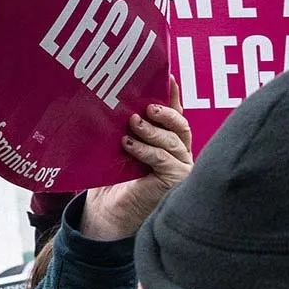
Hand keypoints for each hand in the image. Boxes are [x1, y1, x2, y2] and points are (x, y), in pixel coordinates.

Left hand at [80, 101, 192, 240]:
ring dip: (152, 130)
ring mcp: (181, 167)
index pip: (174, 115)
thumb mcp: (118, 147)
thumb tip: (117, 99)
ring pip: (173, 140)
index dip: (173, 97)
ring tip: (133, 122)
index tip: (168, 77)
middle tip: (146, 107)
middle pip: (180, 126)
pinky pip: (164, 158)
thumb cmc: (111, 180)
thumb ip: (127, 128)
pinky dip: (146, 149)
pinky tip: (129, 144)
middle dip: (166, 112)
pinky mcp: (177, 180)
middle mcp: (179, 153)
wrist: (107, 211)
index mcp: (168, 142)